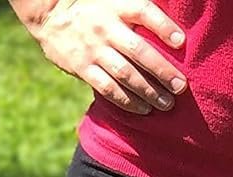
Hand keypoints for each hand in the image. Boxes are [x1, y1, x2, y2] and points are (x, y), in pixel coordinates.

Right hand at [31, 0, 187, 115]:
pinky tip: (144, 109)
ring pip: (125, 74)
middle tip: (180, 87)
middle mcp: (105, 27)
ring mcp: (93, 49)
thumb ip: (137, 10)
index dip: (164, 26)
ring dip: (148, 91)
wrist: (51, 15)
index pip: (143, 12)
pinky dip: (127, 101)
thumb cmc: (93, 8)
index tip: (181, 41)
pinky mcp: (82, 68)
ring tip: (167, 104)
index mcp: (115, 6)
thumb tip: (172, 28)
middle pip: (138, 51)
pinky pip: (107, 88)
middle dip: (162, 71)